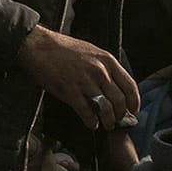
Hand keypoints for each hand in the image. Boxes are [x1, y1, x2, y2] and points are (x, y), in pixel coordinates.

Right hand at [17, 25, 139, 131]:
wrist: (38, 46)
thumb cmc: (62, 48)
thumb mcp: (90, 51)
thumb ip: (104, 67)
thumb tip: (113, 86)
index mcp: (106, 60)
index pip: (129, 85)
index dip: (134, 101)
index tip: (133, 110)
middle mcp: (99, 71)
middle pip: (119, 100)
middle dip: (120, 115)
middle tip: (116, 120)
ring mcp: (84, 81)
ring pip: (105, 108)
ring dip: (108, 121)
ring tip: (105, 125)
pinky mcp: (69, 91)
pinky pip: (86, 112)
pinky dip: (91, 121)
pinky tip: (91, 124)